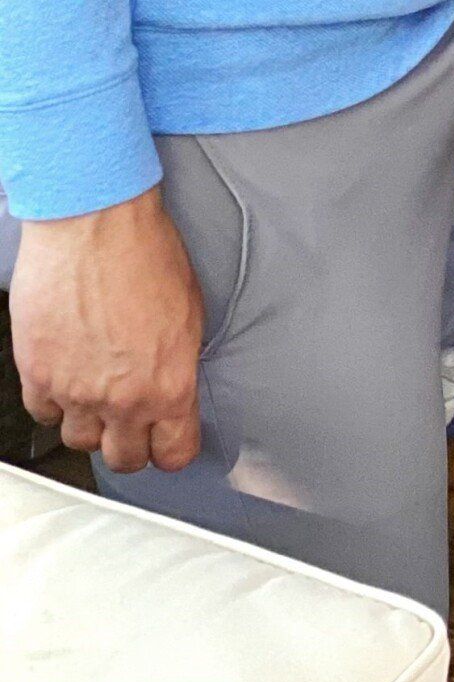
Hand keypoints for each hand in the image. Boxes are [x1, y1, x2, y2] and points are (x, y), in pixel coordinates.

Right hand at [10, 188, 205, 473]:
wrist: (94, 222)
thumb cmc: (145, 252)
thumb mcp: (189, 313)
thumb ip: (178, 364)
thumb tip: (172, 386)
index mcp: (170, 385)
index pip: (175, 453)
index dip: (173, 448)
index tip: (169, 439)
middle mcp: (122, 398)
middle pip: (125, 458)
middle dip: (132, 442)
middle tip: (133, 420)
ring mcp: (74, 391)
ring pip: (81, 440)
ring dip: (91, 423)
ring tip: (98, 392)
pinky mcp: (37, 374)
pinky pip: (44, 413)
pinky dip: (55, 401)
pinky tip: (67, 375)